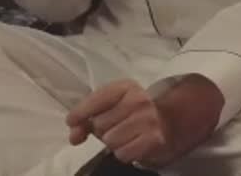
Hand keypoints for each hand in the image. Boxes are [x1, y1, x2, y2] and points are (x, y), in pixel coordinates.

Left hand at [67, 76, 222, 169]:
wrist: (169, 121)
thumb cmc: (133, 113)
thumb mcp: (111, 106)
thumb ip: (87, 117)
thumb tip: (74, 136)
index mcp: (125, 87)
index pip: (96, 100)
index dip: (80, 113)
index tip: (71, 122)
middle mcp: (138, 100)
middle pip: (99, 124)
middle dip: (101, 131)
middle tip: (114, 127)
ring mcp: (148, 120)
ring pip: (110, 141)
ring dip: (113, 143)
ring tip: (124, 136)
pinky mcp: (155, 139)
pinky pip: (123, 154)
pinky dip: (124, 153)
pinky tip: (132, 144)